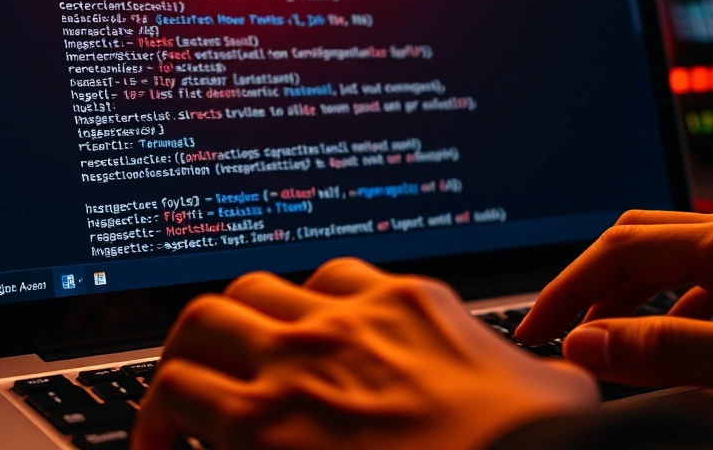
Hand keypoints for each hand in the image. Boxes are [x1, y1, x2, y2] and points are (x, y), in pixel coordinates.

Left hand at [134, 258, 598, 449]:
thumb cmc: (534, 442)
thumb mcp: (552, 386)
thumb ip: (533, 366)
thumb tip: (554, 370)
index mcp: (410, 306)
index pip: (336, 280)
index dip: (307, 309)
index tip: (297, 340)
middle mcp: (344, 323)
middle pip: (256, 288)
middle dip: (233, 321)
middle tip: (225, 358)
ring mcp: (298, 365)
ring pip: (205, 321)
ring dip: (186, 354)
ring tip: (179, 394)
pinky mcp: (262, 424)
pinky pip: (179, 395)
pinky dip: (158, 416)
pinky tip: (161, 445)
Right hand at [515, 202, 712, 416]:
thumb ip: (674, 349)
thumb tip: (590, 341)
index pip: (621, 251)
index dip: (568, 290)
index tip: (536, 328)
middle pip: (638, 243)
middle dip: (588, 284)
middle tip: (555, 330)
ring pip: (670, 263)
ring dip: (626, 299)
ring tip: (602, 342)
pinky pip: (705, 284)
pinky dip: (668, 312)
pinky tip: (669, 342)